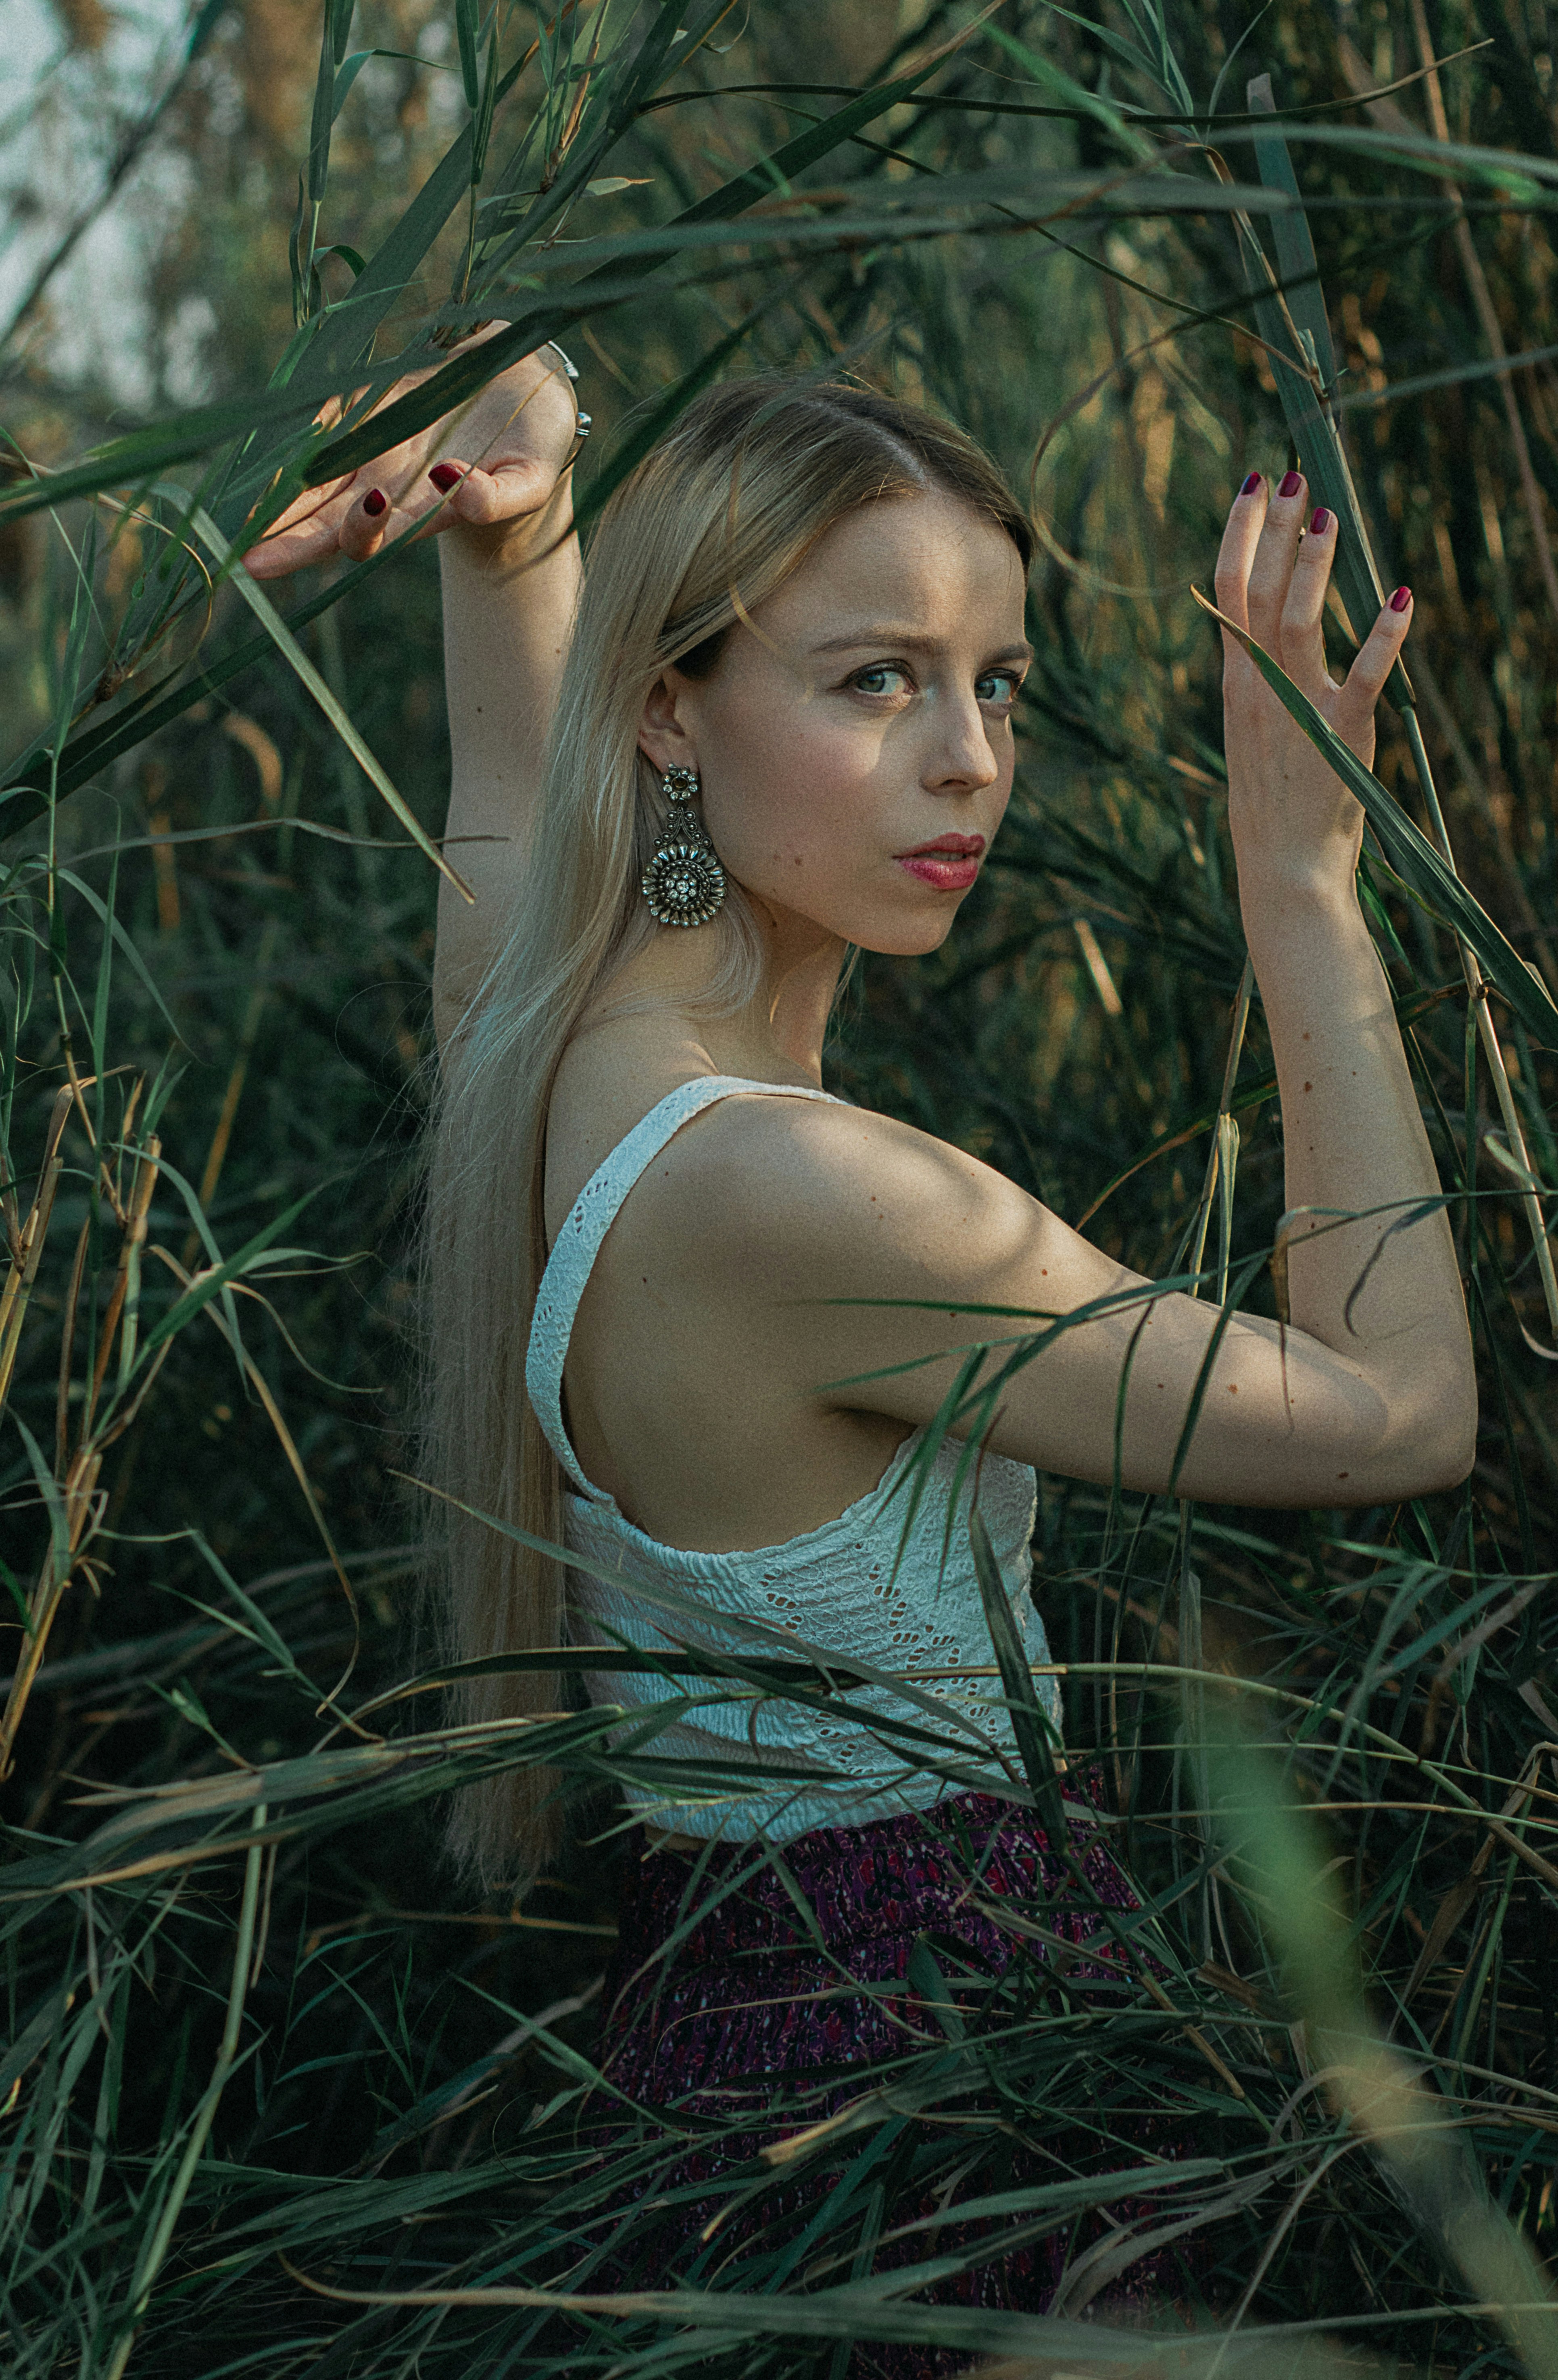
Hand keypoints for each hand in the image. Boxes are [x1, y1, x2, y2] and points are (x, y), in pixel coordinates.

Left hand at [241, 330, 582, 580]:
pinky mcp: (371, 401)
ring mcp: (375, 442)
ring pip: (316, 475)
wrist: (533, 389)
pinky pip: (327, 422)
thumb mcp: (530, 478)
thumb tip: (459, 495)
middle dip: (286, 538)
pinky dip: (298, 435)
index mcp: (422, 508)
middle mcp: (389, 482)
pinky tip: (264, 455)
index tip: (298, 555)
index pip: (365, 537)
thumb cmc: (537, 445)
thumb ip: (501, 497)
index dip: (326, 544)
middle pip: (326, 518)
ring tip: (240, 515)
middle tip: (246, 559)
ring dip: (280, 496)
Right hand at [1214, 467, 1411, 888]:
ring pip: (1296, 622)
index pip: (1226, 592)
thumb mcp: (1252, 733)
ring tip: (1329, 517)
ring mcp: (1298, 710)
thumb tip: (1260, 632)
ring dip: (1312, 566)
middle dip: (1272, 529)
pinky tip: (1402, 599)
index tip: (1252, 486)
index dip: (1239, 534)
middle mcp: (1260, 689)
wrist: (1282, 870)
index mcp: (1238, 685)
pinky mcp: (1341, 734)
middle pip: (1254, 593)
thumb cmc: (1272, 806)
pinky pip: (1362, 678)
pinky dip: (1382, 637)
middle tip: (1289, 475)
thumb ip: (1256, 680)